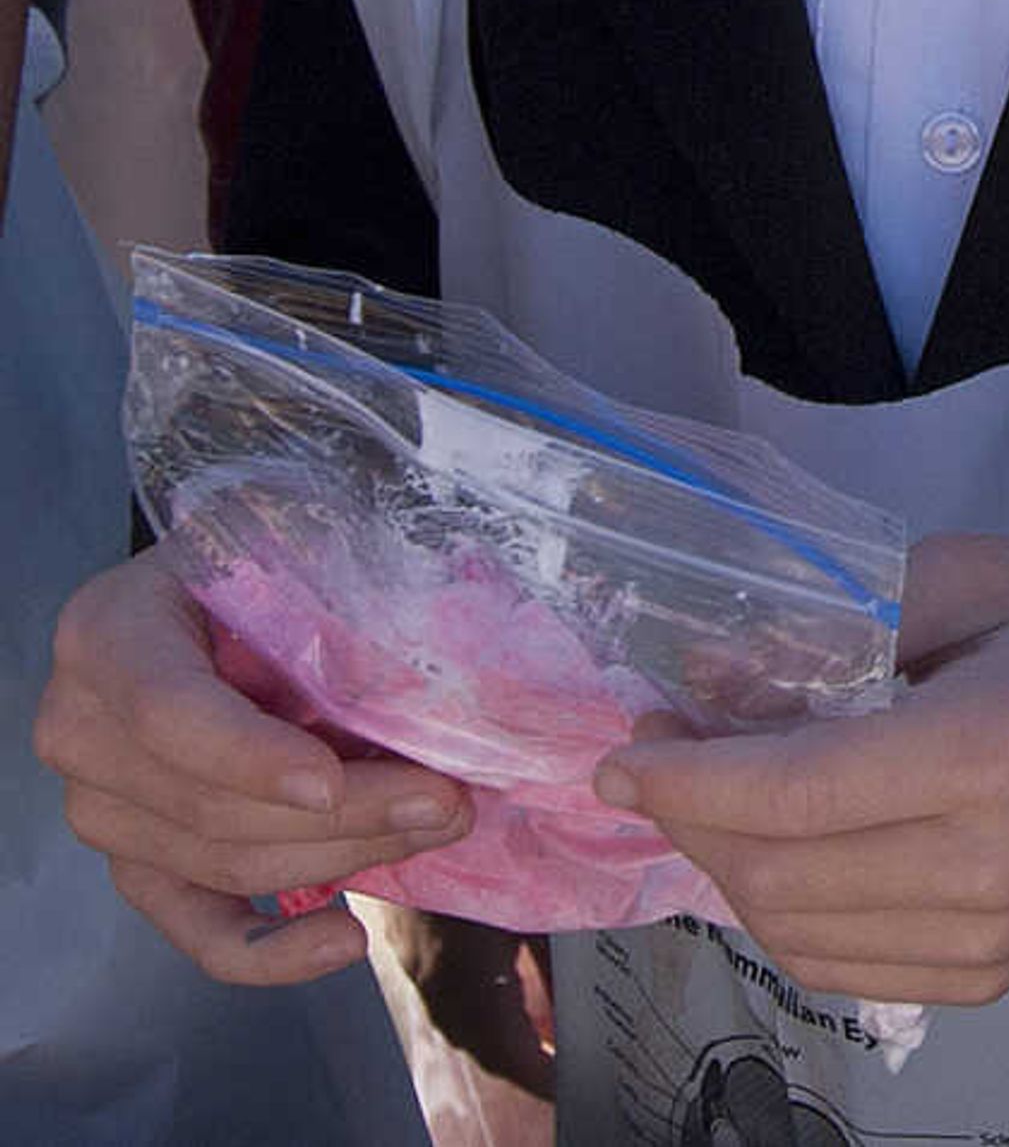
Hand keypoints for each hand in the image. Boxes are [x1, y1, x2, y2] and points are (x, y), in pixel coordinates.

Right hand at [32, 546, 473, 982]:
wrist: (215, 594)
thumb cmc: (260, 558)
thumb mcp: (287, 536)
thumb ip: (328, 584)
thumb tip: (432, 660)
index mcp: (107, 633)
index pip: (167, 712)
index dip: (247, 754)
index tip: (330, 782)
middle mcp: (80, 726)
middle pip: (210, 802)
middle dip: (345, 811)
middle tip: (451, 798)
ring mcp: (99, 806)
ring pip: (221, 861)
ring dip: (342, 855)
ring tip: (438, 827)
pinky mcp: (136, 861)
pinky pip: (194, 926)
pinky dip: (267, 949)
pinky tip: (342, 941)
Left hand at [597, 534, 1008, 1004]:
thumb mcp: (981, 573)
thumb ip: (845, 616)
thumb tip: (712, 678)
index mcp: (993, 750)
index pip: (794, 794)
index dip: (684, 780)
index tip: (618, 752)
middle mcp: (992, 862)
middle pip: (777, 874)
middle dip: (692, 819)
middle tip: (664, 757)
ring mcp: (995, 933)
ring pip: (794, 933)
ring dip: (728, 868)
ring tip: (721, 800)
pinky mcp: (992, 972)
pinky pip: (839, 966)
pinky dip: (783, 915)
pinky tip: (783, 852)